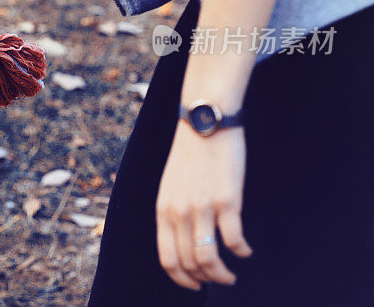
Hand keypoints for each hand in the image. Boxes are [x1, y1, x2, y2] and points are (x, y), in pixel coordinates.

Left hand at [155, 122, 251, 289]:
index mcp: (163, 210)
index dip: (181, 279)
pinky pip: (233, 240)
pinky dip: (241, 251)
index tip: (194, 285)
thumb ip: (173, 212)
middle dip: (205, 280)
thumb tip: (181, 240)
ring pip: (209, 259)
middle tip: (220, 280)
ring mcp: (202, 207)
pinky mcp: (227, 200)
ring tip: (231, 275)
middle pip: (189, 264)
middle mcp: (179, 212)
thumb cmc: (190, 155)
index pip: (167, 258)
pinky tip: (246, 251)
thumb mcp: (170, 185)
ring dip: (222, 275)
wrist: (206, 123)